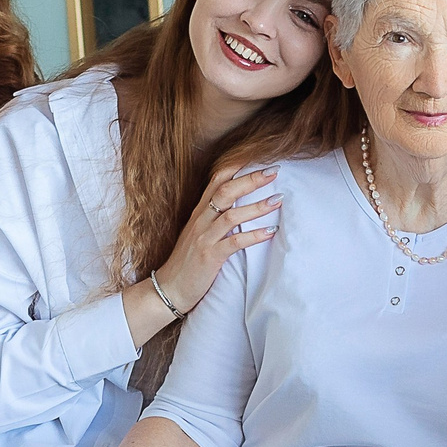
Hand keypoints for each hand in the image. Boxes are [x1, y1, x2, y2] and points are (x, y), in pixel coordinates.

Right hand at [156, 165, 281, 311]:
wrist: (169, 289)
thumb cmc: (187, 263)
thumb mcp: (198, 234)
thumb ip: (214, 219)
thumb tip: (240, 207)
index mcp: (199, 213)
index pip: (216, 181)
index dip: (236, 166)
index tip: (257, 157)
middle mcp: (200, 221)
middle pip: (226, 192)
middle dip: (251, 179)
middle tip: (274, 171)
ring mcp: (204, 238)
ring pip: (231, 215)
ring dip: (257, 206)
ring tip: (278, 199)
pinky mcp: (209, 257)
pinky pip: (234, 243)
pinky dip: (254, 236)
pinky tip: (270, 232)